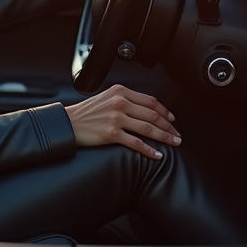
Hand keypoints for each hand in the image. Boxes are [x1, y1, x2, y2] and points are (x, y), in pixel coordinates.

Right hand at [64, 84, 180, 159]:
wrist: (68, 122)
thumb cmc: (86, 112)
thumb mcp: (106, 97)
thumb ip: (124, 98)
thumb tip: (144, 108)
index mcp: (120, 91)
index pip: (150, 101)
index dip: (164, 111)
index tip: (172, 119)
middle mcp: (120, 102)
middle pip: (153, 115)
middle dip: (169, 126)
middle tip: (177, 134)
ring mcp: (116, 118)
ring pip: (148, 128)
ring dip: (165, 137)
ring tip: (174, 143)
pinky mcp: (112, 134)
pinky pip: (136, 143)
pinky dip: (149, 150)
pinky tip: (158, 155)